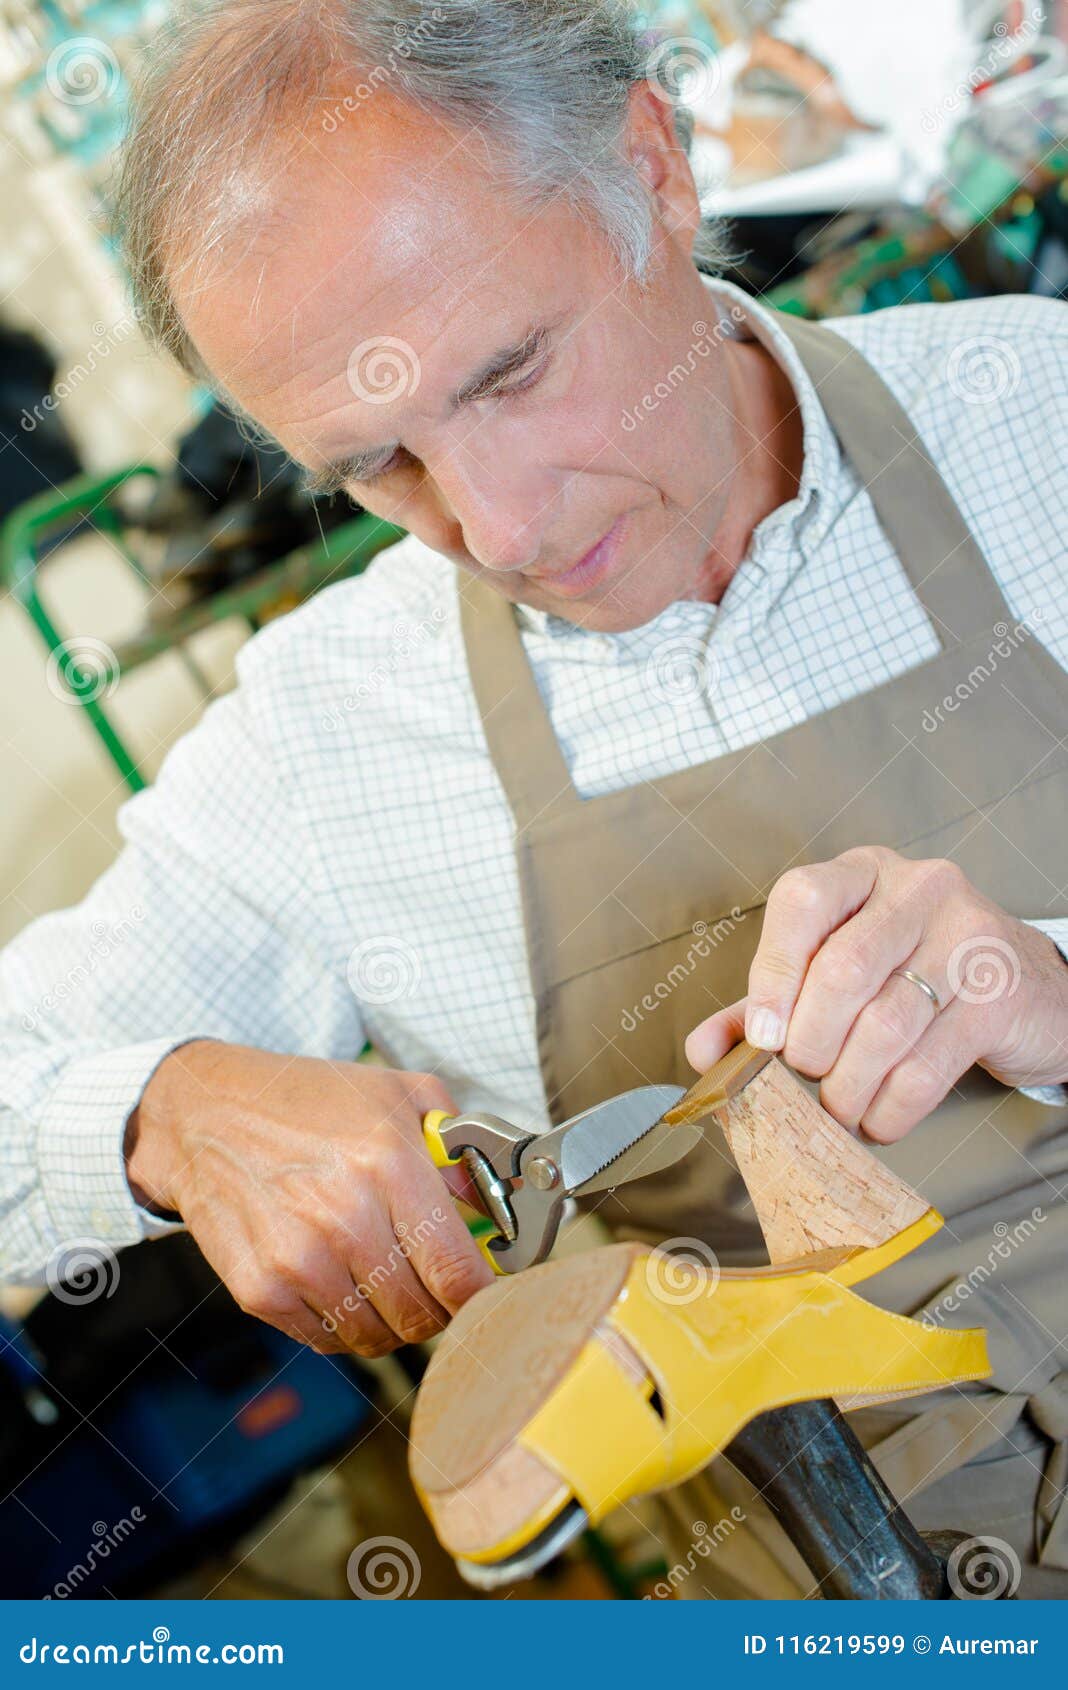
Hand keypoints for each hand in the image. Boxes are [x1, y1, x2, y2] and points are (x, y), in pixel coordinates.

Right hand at [125, 1041, 493, 1354]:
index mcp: (388, 1163)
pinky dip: (346, 1324)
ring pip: (377, 1336)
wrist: (206, 1115)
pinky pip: (328, 1340)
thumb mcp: (401, 1094)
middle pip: (422, 1314)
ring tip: (387, 1280)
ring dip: (393, 1319)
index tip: (489, 1293)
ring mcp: (298, 1260)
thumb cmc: (308, 1101)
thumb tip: (497, 1209)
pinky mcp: (260, 1290)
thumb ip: (461, 1148)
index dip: (484, 1297)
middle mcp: (343, 1217)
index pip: (457, 1272)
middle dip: (441, 1306)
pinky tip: (342, 1283)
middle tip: (436, 1283)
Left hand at [685, 847, 1067, 1141]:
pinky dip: (889, 1108)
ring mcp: (966, 937)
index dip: (772, 973)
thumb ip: (769, 1002)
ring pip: (884, 1025)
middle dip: (810, 1041)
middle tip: (805, 1074)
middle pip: (842, 970)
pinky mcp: (998, 996)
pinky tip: (878, 1119)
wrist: (1030, 989)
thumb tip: (702, 1051)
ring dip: (846, 1085)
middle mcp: (918, 890)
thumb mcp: (839, 967)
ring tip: (838, 1106)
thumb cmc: (916, 975)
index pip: (803, 901)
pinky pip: (927, 1066)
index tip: (761, 1036)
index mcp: (863, 872)